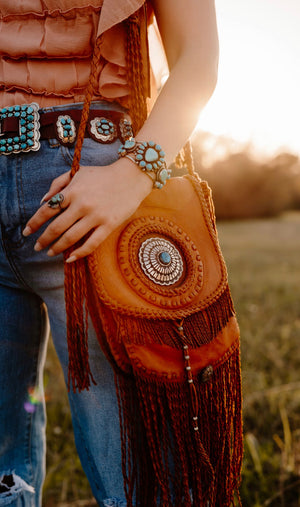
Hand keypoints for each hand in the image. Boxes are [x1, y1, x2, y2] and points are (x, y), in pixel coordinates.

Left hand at [23, 158, 151, 260]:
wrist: (131, 177)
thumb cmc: (102, 175)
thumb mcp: (78, 172)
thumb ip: (58, 183)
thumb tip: (43, 201)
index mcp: (72, 191)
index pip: (47, 210)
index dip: (34, 223)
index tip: (27, 231)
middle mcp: (82, 204)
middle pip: (56, 227)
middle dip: (43, 239)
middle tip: (36, 247)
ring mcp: (96, 216)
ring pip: (71, 238)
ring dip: (57, 248)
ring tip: (50, 253)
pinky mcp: (109, 225)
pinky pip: (91, 244)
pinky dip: (79, 253)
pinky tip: (70, 258)